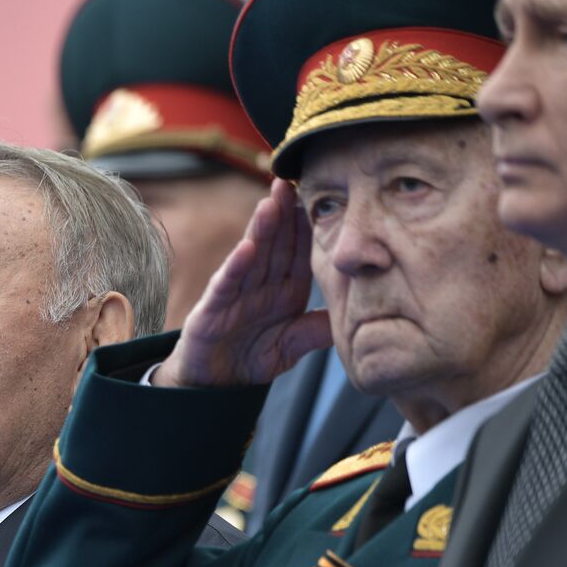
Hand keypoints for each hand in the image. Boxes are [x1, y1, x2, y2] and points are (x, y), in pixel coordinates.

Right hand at [155, 178, 332, 387]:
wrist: (212, 386)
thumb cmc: (250, 359)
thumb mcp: (292, 346)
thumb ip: (317, 329)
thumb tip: (354, 313)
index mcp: (284, 291)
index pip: (299, 252)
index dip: (308, 225)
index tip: (322, 195)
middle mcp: (259, 286)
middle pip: (275, 244)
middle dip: (283, 212)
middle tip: (293, 180)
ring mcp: (234, 295)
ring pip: (251, 256)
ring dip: (261, 229)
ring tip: (272, 202)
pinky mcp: (211, 311)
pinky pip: (225, 286)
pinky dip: (235, 267)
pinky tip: (246, 248)